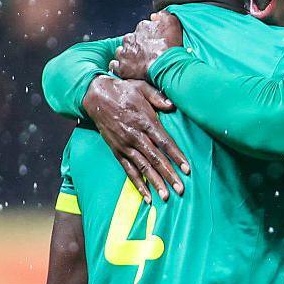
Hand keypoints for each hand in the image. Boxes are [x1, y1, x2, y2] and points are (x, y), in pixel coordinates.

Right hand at [82, 75, 189, 202]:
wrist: (96, 96)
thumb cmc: (123, 90)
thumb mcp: (142, 87)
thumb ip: (158, 97)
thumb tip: (172, 105)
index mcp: (145, 120)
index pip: (164, 142)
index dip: (176, 156)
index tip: (187, 168)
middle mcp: (135, 136)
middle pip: (155, 158)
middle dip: (169, 175)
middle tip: (180, 189)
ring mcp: (125, 145)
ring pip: (143, 168)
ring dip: (155, 183)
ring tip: (166, 196)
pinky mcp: (117, 151)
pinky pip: (129, 170)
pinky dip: (138, 184)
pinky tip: (147, 196)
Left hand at [110, 11, 183, 80]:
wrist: (164, 66)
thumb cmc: (169, 47)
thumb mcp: (172, 24)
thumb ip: (164, 16)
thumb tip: (155, 16)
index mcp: (142, 27)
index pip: (142, 28)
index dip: (148, 36)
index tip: (153, 42)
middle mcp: (130, 38)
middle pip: (130, 40)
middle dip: (136, 46)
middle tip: (145, 53)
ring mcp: (124, 53)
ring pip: (121, 52)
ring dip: (126, 55)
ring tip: (135, 62)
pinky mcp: (121, 68)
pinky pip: (115, 66)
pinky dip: (119, 67)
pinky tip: (126, 69)